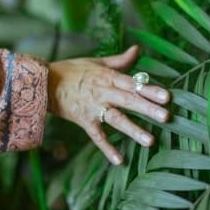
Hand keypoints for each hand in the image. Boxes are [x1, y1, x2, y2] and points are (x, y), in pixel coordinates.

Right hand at [48, 45, 170, 165]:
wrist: (42, 83)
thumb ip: (119, 60)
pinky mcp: (83, 120)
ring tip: (150, 141)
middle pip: (128, 101)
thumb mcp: (95, 62)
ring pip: (116, 119)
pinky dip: (107, 148)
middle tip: (166, 117)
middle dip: (147, 109)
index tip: (167, 96)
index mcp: (107, 77)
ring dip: (133, 130)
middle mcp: (102, 93)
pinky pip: (96, 136)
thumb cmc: (71, 71)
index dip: (149, 89)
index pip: (131, 83)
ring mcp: (93, 108)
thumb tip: (138, 49)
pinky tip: (119, 160)